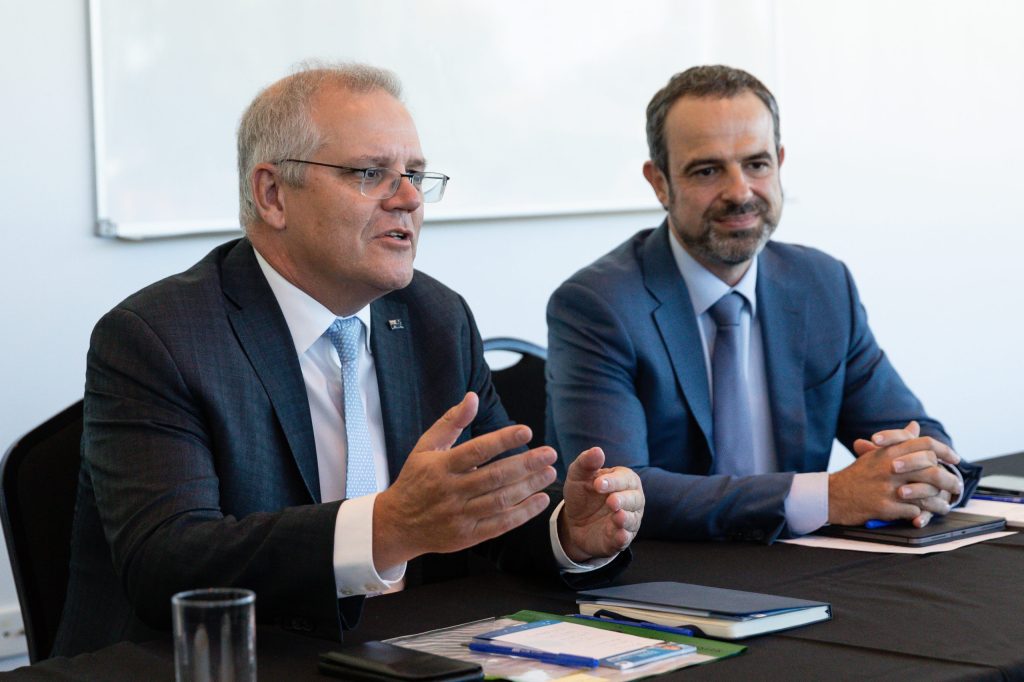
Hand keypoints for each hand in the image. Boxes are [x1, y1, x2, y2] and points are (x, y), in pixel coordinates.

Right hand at [372, 392, 557, 569]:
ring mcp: (459, 515)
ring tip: (548, 472)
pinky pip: (500, 525)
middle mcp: (451, 491)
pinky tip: (540, 499)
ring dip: (529, 486)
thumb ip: (451, 422)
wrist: (398, 524)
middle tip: (549, 453)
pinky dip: (523, 513)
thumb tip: (472, 397)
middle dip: (525, 464)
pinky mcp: (467, 536)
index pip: (477, 450)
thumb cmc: (415, 479)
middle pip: (494, 477)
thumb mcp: (425, 446)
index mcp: (441, 466)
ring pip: (500, 500)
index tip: (527, 430)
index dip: (503, 440)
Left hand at [558, 447, 643, 562]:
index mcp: (624, 481)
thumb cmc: (582, 493)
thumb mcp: (578, 476)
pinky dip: (623, 537)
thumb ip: (586, 463)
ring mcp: (628, 521)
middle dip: (623, 500)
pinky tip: (619, 535)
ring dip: (626, 519)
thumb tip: (598, 450)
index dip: (613, 481)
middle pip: (634, 499)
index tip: (597, 484)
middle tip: (611, 501)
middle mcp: (632, 500)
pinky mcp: (620, 539)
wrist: (573, 522)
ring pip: (632, 519)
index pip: (624, 479)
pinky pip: (625, 539)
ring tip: (617, 517)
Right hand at [833, 421, 961, 526]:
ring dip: (939, 502)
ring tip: (944, 506)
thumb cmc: (856, 475)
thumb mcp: (875, 454)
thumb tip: (914, 426)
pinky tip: (922, 516)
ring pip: (926, 493)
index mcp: (888, 452)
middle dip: (949, 480)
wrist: (832, 495)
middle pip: (931, 470)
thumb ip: (898, 440)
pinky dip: (920, 515)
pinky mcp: (884, 507)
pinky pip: (912, 511)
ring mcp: (887, 487)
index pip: (924, 444)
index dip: (944, 450)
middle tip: (956, 487)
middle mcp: (889, 467)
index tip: (955, 459)